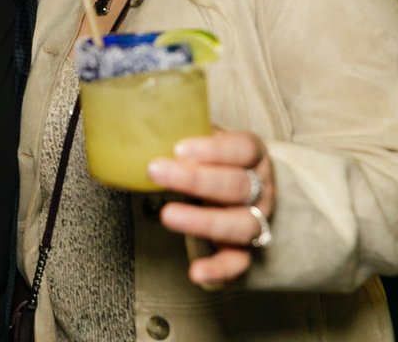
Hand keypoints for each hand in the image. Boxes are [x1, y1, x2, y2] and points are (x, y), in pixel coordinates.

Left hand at [146, 130, 275, 287]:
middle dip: (196, 180)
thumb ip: (182, 132)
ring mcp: (256, 220)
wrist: (241, 188)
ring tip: (167, 215)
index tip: (179, 149)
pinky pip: (238, 263)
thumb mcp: (205, 141)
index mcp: (252, 155)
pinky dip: (219, 270)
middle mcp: (260, 188)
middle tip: (155, 171)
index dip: (214, 149)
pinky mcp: (247, 250)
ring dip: (203, 221)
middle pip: (236, 185)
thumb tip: (137, 124)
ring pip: (240, 224)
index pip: (243, 148)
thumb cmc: (214, 161)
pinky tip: (196, 273)